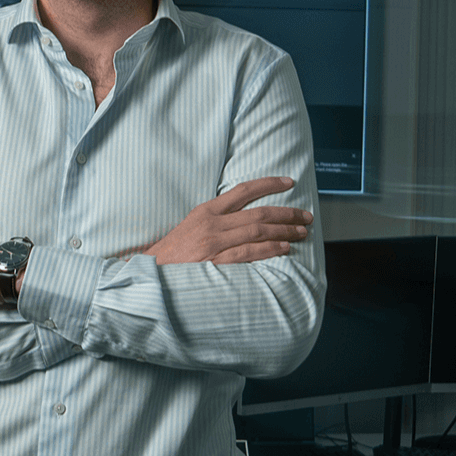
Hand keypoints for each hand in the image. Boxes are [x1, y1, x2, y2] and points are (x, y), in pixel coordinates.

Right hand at [143, 176, 312, 264]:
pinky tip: (284, 248)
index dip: (269, 184)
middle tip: (306, 216)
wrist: (149, 273)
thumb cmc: (171, 253)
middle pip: (258, 213)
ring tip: (301, 233)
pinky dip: (269, 249)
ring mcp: (214, 244)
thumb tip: (245, 217)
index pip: (243, 190)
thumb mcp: (190, 226)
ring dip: (284, 232)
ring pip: (258, 232)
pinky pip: (249, 253)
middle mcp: (211, 224)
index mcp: (206, 211)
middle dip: (287, 214)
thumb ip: (215, 220)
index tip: (289, 182)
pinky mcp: (215, 263)